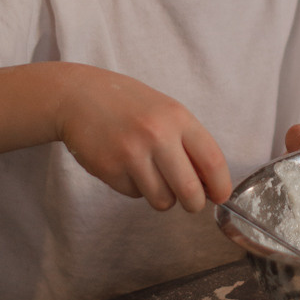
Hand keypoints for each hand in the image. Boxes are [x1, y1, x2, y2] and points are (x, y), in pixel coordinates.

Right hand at [56, 65, 231, 212]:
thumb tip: (210, 183)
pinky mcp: (109, 169)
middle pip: (190, 191)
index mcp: (178, 118)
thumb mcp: (166, 111)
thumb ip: (189, 142)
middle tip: (192, 202)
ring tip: (152, 175)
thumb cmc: (129, 105)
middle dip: (194, 204)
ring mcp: (131, 153)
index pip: (212, 161)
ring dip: (162, 196)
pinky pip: (134, 195)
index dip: (221, 185)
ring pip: (162, 200)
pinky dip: (135, 188)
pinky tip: (125, 165)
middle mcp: (157, 135)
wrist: (79, 96)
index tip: (220, 196)